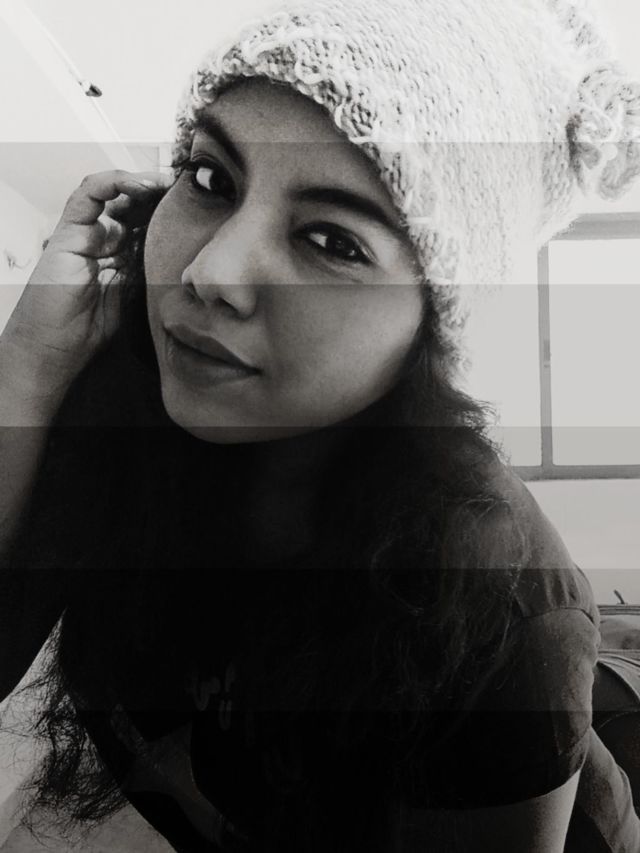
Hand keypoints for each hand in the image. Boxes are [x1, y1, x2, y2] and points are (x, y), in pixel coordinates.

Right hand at [2, 169, 173, 397]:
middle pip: (134, 202)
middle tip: (187, 188)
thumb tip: (186, 258)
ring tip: (166, 183)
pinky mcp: (68, 232)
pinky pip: (88, 195)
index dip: (169, 210)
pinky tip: (140, 186)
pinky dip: (113, 183)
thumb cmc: (90, 330)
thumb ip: (152, 273)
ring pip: (114, 193)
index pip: (147, 220)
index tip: (196, 206)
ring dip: (142, 182)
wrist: (55, 348)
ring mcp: (86, 233)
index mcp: (121, 254)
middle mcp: (104, 239)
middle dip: (161, 192)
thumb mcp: (136, 297)